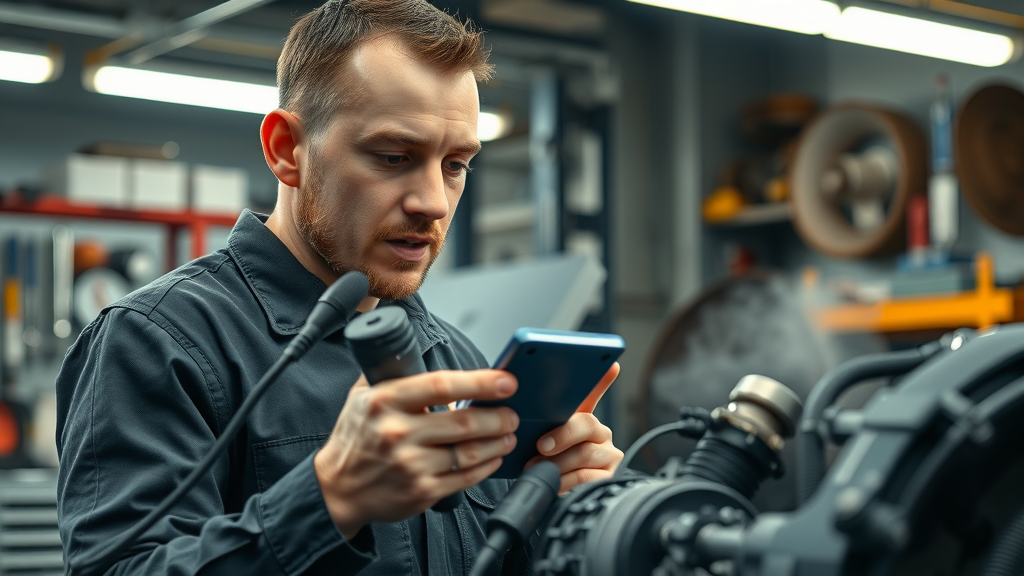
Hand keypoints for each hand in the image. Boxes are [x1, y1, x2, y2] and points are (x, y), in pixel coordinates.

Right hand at [314, 370, 519, 537]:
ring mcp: (410, 465)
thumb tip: (418, 350)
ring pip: (469, 452)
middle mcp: (397, 433)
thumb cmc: (355, 438)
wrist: (337, 488)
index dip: (479, 382)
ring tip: (509, 433)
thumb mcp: (362, 397)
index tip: (505, 381)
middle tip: (512, 412)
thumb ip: (391, 373)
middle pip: (463, 422)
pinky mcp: (421, 492)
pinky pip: (464, 478)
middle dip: (498, 416)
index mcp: (384, 401)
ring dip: (498, 442)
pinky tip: (494, 457)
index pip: (440, 385)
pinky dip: (486, 467)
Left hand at [526, 362, 622, 493]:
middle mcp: (599, 433)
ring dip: (556, 463)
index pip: (593, 393)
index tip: (610, 364)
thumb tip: (515, 409)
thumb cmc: (542, 465)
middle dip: (562, 435)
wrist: (553, 499)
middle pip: (587, 424)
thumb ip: (535, 425)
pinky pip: (586, 476)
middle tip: (541, 446)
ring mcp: (607, 454)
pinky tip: (554, 483)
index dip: (602, 378)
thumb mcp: (535, 442)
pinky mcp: (609, 476)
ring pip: (584, 453)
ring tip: (536, 468)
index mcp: (580, 418)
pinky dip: (565, 481)